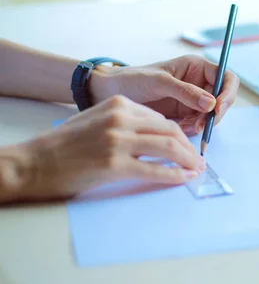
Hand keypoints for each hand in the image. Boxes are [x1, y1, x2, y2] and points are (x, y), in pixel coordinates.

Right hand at [8, 96, 203, 200]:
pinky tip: (183, 179)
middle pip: (170, 131)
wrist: (34, 162)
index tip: (188, 147)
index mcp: (120, 105)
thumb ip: (126, 123)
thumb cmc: (65, 145)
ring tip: (196, 170)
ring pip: (169, 148)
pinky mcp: (115, 164)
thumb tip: (157, 137)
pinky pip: (155, 170)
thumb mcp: (97, 120)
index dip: (179, 135)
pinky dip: (174, 175)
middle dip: (189, 148)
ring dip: (188, 161)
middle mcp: (121, 118)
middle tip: (199, 160)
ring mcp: (118, 140)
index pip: (161, 119)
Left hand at [89, 55, 239, 134]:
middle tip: (200, 125)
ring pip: (211, 116)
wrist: (110, 93)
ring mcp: (192, 101)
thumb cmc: (132, 79)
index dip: (227, 93)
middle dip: (214, 114)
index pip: (226, 78)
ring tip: (183, 127)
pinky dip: (192, 130)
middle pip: (222, 100)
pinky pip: (197, 125)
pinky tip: (178, 128)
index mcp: (196, 68)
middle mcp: (198, 83)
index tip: (217, 108)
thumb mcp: (159, 81)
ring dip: (202, 124)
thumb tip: (211, 103)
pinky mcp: (184, 115)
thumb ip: (186, 91)